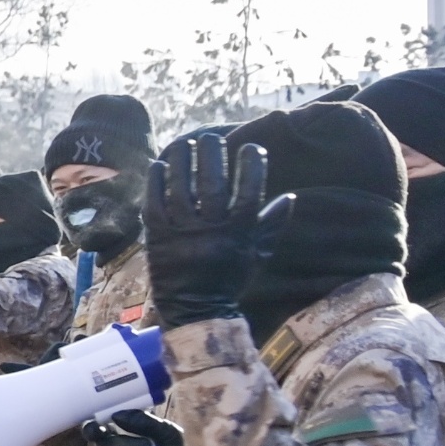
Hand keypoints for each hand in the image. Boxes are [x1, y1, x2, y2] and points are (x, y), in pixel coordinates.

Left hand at [144, 131, 266, 325]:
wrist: (195, 308)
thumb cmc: (230, 277)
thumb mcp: (256, 253)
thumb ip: (271, 224)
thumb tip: (290, 197)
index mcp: (239, 232)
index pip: (249, 191)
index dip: (251, 166)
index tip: (251, 147)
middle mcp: (211, 229)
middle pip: (212, 184)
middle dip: (213, 156)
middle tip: (211, 137)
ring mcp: (182, 232)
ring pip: (181, 189)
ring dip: (182, 162)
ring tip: (184, 143)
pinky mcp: (157, 237)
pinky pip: (154, 203)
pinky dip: (156, 182)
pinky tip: (160, 164)